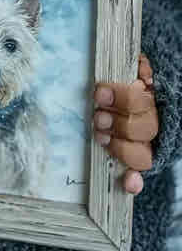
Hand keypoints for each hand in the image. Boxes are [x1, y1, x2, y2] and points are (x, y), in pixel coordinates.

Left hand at [94, 54, 157, 194]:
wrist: (137, 94)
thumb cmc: (128, 80)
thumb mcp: (133, 69)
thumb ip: (137, 67)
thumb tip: (140, 68)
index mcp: (151, 99)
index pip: (139, 101)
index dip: (120, 97)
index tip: (100, 92)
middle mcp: (153, 123)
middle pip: (143, 128)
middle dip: (117, 123)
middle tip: (98, 117)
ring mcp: (148, 143)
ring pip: (143, 153)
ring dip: (120, 148)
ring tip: (101, 137)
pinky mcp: (139, 159)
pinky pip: (141, 173)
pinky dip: (135, 180)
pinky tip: (128, 183)